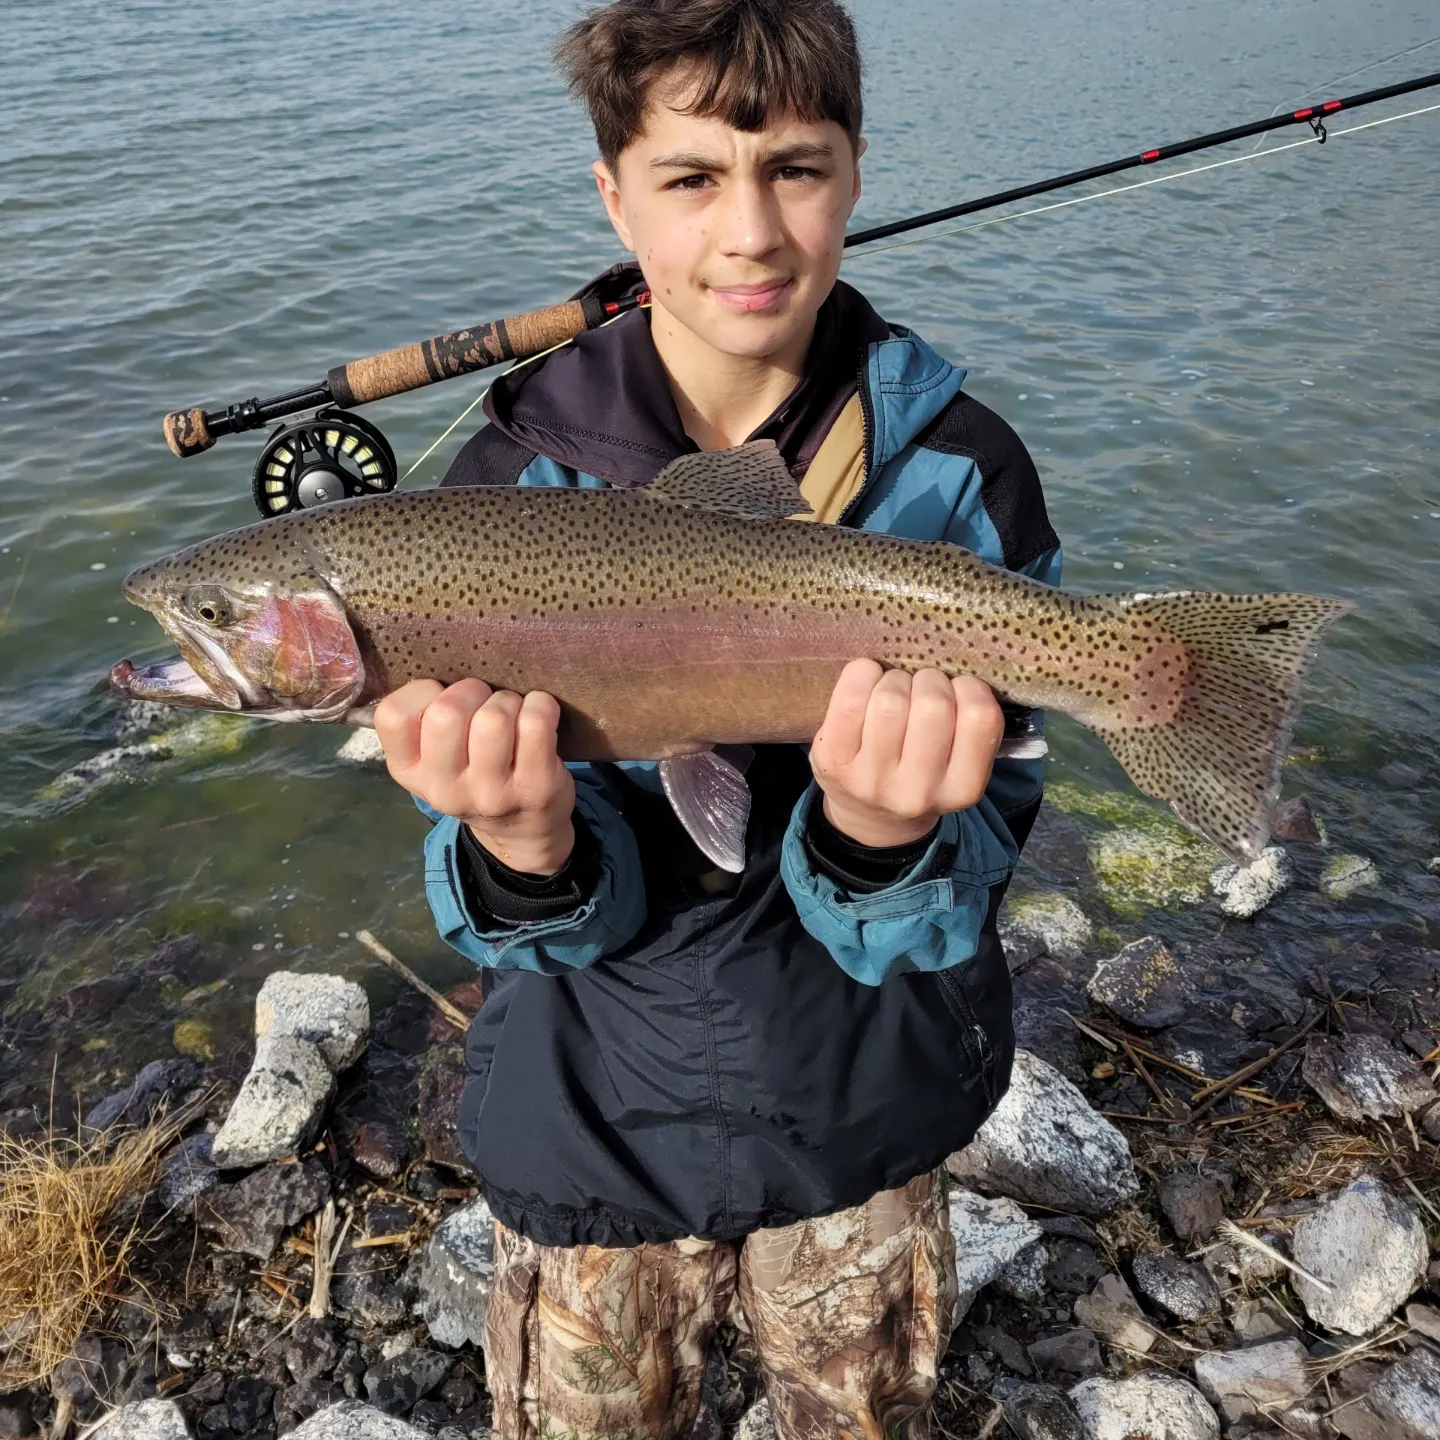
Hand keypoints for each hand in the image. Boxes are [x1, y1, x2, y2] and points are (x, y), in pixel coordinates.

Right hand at [375, 679, 575, 874]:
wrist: (523, 830)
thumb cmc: (474, 776)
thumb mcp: (433, 759)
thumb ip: (424, 721)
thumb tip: (439, 659)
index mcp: (408, 771)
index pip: (393, 715)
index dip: (422, 691)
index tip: (443, 698)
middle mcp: (444, 789)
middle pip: (447, 712)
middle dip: (472, 691)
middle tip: (484, 702)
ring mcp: (491, 792)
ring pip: (494, 717)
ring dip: (508, 701)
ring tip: (513, 714)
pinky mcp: (536, 787)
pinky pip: (535, 723)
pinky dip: (540, 705)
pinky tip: (539, 715)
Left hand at [809, 660, 1003, 848]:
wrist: (869, 817)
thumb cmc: (921, 773)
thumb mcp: (959, 766)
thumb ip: (969, 726)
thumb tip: (958, 667)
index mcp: (962, 788)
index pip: (980, 716)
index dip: (969, 687)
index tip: (956, 692)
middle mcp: (917, 791)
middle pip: (933, 704)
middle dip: (929, 680)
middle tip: (921, 689)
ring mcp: (872, 779)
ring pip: (891, 698)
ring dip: (895, 679)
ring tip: (893, 691)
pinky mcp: (833, 761)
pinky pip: (851, 698)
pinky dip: (862, 675)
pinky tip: (867, 683)